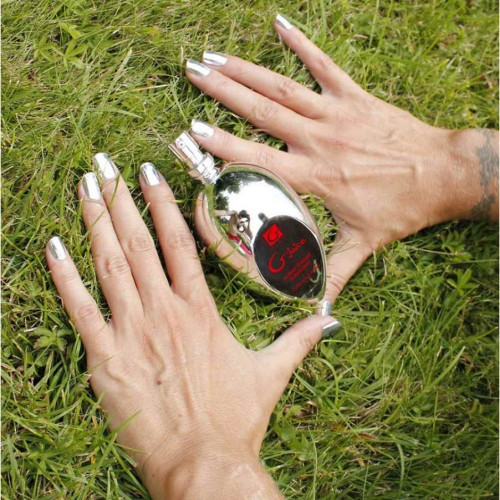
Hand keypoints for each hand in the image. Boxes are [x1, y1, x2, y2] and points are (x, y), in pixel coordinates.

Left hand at [46, 156, 338, 498]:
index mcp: (200, 311)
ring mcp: (132, 331)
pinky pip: (80, 309)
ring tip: (85, 187)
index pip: (179, 242)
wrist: (203, 461)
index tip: (149, 174)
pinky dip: (65, 276)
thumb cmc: (235, 418)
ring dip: (95, 223)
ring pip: (109, 265)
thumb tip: (331, 320)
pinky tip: (54, 246)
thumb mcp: (272, 373)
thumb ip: (299, 340)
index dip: (163, 204)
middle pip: (138, 243)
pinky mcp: (106, 358)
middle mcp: (164, 311)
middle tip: (105, 165)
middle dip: (121, 200)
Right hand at [186, 14, 498, 302]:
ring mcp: (337, 114)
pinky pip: (324, 65)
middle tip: (192, 74)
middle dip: (223, 93)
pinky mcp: (355, 97)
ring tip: (215, 56)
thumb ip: (333, 273)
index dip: (225, 144)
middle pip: (263, 112)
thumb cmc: (402, 208)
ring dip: (247, 70)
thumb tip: (315, 307)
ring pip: (283, 86)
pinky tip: (279, 24)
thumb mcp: (364, 245)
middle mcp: (320, 140)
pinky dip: (301, 43)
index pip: (259, 157)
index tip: (195, 130)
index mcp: (316, 175)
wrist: (444, 174)